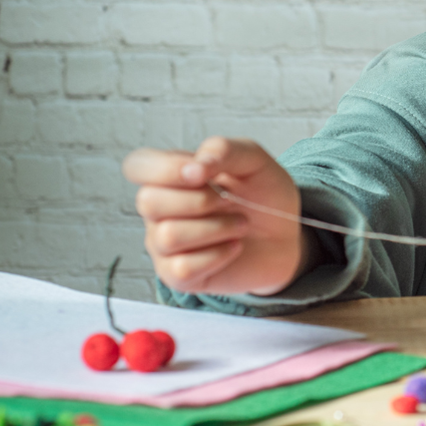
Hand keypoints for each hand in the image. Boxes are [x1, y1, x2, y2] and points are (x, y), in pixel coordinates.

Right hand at [123, 137, 307, 296]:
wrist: (287, 234)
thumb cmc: (263, 194)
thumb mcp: (253, 160)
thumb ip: (223, 150)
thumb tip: (194, 167)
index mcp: (170, 176)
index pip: (137, 166)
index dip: (164, 169)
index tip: (201, 173)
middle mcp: (159, 210)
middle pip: (148, 202)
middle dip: (200, 200)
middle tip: (231, 200)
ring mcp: (164, 244)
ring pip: (168, 236)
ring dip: (217, 228)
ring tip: (239, 224)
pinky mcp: (177, 275)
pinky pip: (183, 267)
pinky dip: (218, 255)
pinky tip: (234, 247)